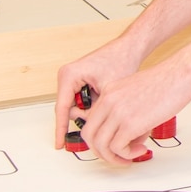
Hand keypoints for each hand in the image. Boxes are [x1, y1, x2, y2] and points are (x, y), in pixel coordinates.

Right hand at [54, 36, 146, 150]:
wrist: (131, 46)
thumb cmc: (122, 61)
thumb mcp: (109, 90)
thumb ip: (97, 109)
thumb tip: (92, 128)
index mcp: (69, 75)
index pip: (62, 109)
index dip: (61, 129)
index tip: (59, 145)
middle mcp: (67, 76)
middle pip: (69, 108)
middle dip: (84, 115)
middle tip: (100, 117)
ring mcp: (72, 77)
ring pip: (76, 104)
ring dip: (90, 109)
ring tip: (107, 103)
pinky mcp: (80, 79)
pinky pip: (82, 98)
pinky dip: (93, 104)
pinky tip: (105, 102)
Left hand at [56, 51, 190, 165]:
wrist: (182, 74)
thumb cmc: (168, 81)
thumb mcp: (137, 91)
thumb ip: (126, 109)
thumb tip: (130, 133)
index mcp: (108, 93)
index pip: (91, 121)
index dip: (99, 137)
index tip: (111, 144)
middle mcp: (108, 102)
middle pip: (90, 135)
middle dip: (101, 151)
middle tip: (116, 156)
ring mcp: (117, 113)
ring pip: (101, 145)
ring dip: (114, 157)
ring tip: (129, 157)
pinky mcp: (130, 124)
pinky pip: (118, 148)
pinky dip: (128, 154)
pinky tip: (141, 149)